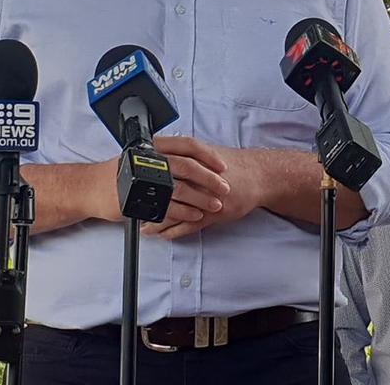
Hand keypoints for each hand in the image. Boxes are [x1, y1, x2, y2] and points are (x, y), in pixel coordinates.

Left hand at [141, 137, 263, 239]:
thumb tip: (163, 157)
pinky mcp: (214, 212)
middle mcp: (198, 177)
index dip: (144, 178)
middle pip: (164, 190)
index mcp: (194, 159)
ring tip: (142, 226)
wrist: (259, 176)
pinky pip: (188, 225)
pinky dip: (173, 232)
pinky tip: (162, 235)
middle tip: (130, 209)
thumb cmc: (234, 165)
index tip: (130, 185)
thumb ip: (186, 156)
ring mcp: (205, 196)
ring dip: (156, 220)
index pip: (163, 168)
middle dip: (147, 201)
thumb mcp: (208, 154)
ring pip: (173, 210)